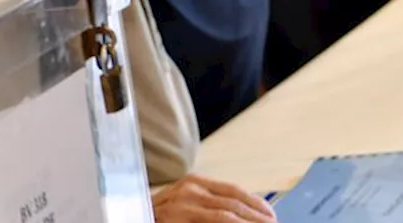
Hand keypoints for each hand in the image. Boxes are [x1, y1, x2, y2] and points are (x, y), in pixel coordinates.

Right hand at [152, 175, 276, 222]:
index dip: (255, 203)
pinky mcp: (180, 218)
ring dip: (252, 222)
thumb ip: (208, 205)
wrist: (131, 216)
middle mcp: (190, 189)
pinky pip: (218, 222)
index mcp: (194, 183)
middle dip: (258, 216)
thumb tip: (240, 213)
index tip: (270, 215)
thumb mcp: (185, 205)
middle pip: (235, 201)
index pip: (233, 190)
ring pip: (229, 214)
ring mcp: (184, 204)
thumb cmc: (161, 218)